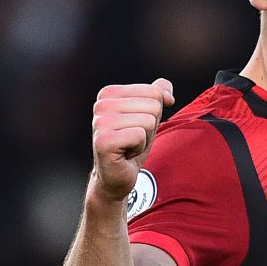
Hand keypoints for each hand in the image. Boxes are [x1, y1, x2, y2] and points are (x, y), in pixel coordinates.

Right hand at [90, 78, 174, 202]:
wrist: (117, 175)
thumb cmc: (132, 144)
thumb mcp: (148, 115)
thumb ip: (158, 95)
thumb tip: (166, 90)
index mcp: (109, 93)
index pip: (154, 92)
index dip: (153, 113)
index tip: (137, 126)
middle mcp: (101, 105)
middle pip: (153, 106)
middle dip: (150, 127)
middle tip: (133, 139)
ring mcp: (100, 122)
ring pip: (148, 121)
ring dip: (144, 139)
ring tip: (129, 146)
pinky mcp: (104, 141)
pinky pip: (140, 136)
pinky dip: (139, 148)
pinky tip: (125, 154)